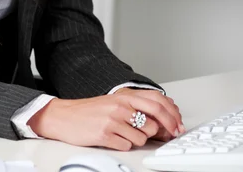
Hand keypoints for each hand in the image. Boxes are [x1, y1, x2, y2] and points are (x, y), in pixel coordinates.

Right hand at [27, 88, 184, 150]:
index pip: (156, 101)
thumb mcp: (114, 102)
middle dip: (164, 131)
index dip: (171, 115)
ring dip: (138, 140)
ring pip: (142, 137)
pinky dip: (123, 145)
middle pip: (154, 120)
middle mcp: (120, 105)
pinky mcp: (105, 134)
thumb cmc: (90, 111)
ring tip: (124, 134)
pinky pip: (127, 146)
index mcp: (124, 95)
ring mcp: (113, 120)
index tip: (178, 125)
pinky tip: (114, 139)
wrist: (64, 116)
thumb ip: (135, 107)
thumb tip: (159, 120)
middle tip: (166, 136)